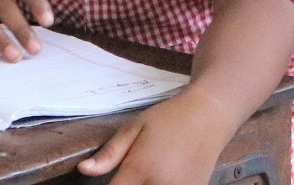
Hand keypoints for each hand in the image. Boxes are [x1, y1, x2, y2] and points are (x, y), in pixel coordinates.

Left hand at [79, 90, 235, 184]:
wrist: (210, 115)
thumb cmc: (168, 118)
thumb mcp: (135, 127)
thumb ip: (109, 153)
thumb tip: (83, 170)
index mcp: (140, 168)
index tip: (115, 182)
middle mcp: (160, 184)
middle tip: (133, 176)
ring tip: (147, 175)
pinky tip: (163, 177)